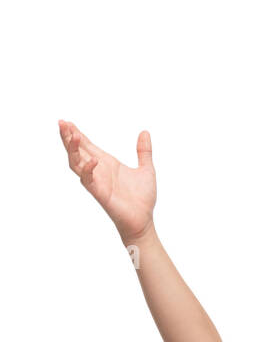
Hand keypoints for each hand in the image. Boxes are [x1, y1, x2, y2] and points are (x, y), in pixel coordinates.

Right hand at [58, 120, 156, 245]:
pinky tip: (93, 160)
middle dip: (68, 137)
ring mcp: (97, 182)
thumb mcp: (146, 170)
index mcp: (107, 163)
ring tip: (71, 135)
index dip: (76, 134)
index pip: (87, 145)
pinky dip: (88, 169)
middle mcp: (98, 171)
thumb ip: (144, 151)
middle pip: (76, 151)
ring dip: (72, 150)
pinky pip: (87, 180)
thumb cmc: (143, 199)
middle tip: (61, 123)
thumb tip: (145, 132)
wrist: (144, 220)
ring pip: (76, 163)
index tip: (66, 122)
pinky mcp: (99, 194)